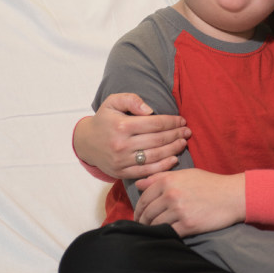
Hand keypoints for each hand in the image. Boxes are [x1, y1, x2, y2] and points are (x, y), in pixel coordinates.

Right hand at [73, 93, 189, 178]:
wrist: (86, 143)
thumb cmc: (104, 119)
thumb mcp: (112, 102)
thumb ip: (131, 100)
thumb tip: (150, 110)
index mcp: (122, 125)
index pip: (154, 123)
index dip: (171, 122)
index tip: (182, 120)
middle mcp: (122, 144)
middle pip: (158, 140)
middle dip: (176, 135)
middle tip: (187, 132)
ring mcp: (122, 160)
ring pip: (155, 156)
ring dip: (173, 149)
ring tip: (183, 143)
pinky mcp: (122, 172)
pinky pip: (147, 171)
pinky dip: (163, 166)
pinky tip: (174, 159)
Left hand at [134, 169, 244, 235]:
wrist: (233, 195)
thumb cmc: (210, 183)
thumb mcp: (185, 174)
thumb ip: (160, 177)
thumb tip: (138, 184)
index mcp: (168, 180)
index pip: (144, 198)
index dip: (138, 209)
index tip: (139, 215)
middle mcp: (171, 195)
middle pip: (147, 213)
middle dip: (142, 221)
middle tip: (142, 227)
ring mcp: (179, 210)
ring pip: (156, 224)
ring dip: (152, 230)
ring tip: (152, 232)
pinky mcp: (188, 225)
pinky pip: (169, 233)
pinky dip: (165, 235)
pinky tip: (165, 236)